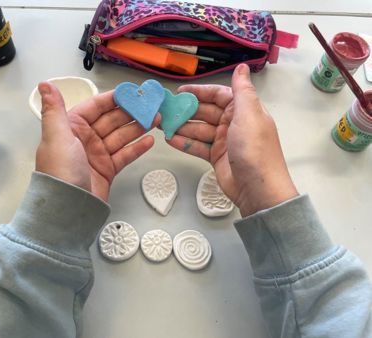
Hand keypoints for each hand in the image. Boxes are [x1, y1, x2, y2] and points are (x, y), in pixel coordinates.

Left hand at [36, 82, 154, 201]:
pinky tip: (150, 141)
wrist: (68, 206)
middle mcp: (85, 139)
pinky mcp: (107, 169)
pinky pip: (124, 155)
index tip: (133, 92)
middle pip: (112, 120)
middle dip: (131, 113)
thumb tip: (45, 84)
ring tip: (157, 120)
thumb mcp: (56, 136)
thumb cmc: (61, 170)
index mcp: (71, 127)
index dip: (114, 99)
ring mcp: (97, 154)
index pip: (95, 107)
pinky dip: (137, 148)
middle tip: (152, 106)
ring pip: (121, 136)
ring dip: (138, 127)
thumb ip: (54, 109)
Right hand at [167, 64, 297, 215]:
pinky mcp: (216, 157)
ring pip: (198, 129)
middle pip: (205, 112)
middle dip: (186, 111)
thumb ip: (242, 90)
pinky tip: (170, 139)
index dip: (199, 92)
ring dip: (181, 127)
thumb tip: (242, 66)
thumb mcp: (249, 114)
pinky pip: (197, 146)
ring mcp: (224, 141)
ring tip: (162, 125)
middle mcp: (233, 123)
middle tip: (165, 110)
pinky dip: (184, 143)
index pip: (218, 95)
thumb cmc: (255, 149)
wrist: (258, 188)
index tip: (180, 92)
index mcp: (243, 110)